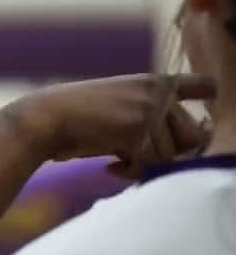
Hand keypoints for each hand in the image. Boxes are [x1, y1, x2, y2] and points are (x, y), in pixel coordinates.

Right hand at [2, 73, 214, 172]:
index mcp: (154, 82)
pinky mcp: (138, 131)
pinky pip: (150, 165)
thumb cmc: (78, 120)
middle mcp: (158, 92)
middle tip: (136, 155)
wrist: (43, 119)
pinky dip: (130, 172)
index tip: (201, 119)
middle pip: (193, 135)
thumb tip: (193, 144)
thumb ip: (154, 121)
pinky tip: (109, 167)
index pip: (204, 85)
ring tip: (116, 159)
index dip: (210, 102)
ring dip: (145, 164)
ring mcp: (149, 109)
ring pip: (171, 155)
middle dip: (169, 152)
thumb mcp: (122, 110)